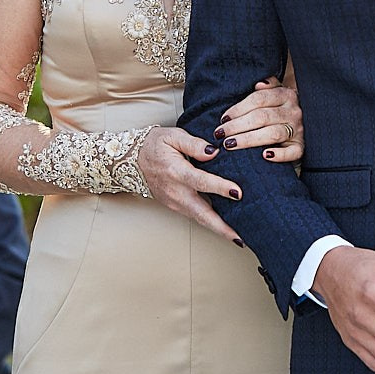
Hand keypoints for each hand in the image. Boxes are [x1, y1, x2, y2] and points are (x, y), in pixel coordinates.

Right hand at [135, 127, 245, 242]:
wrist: (133, 159)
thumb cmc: (155, 146)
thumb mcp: (173, 136)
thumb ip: (194, 144)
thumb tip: (214, 152)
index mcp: (176, 171)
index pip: (201, 181)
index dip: (220, 187)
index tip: (238, 193)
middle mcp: (175, 191)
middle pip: (201, 213)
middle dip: (222, 227)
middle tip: (241, 236)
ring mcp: (175, 202)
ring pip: (200, 219)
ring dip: (219, 230)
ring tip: (239, 237)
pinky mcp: (176, 206)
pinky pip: (196, 216)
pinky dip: (211, 223)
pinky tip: (226, 227)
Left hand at [219, 76, 302, 163]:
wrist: (306, 128)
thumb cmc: (279, 112)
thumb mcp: (276, 95)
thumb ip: (267, 87)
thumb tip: (259, 84)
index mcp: (286, 95)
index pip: (259, 99)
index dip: (239, 109)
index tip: (223, 119)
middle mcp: (293, 111)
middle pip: (262, 117)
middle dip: (237, 126)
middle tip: (220, 134)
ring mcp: (298, 130)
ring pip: (273, 134)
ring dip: (248, 139)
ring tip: (230, 144)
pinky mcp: (301, 147)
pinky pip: (292, 152)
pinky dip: (279, 154)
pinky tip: (265, 155)